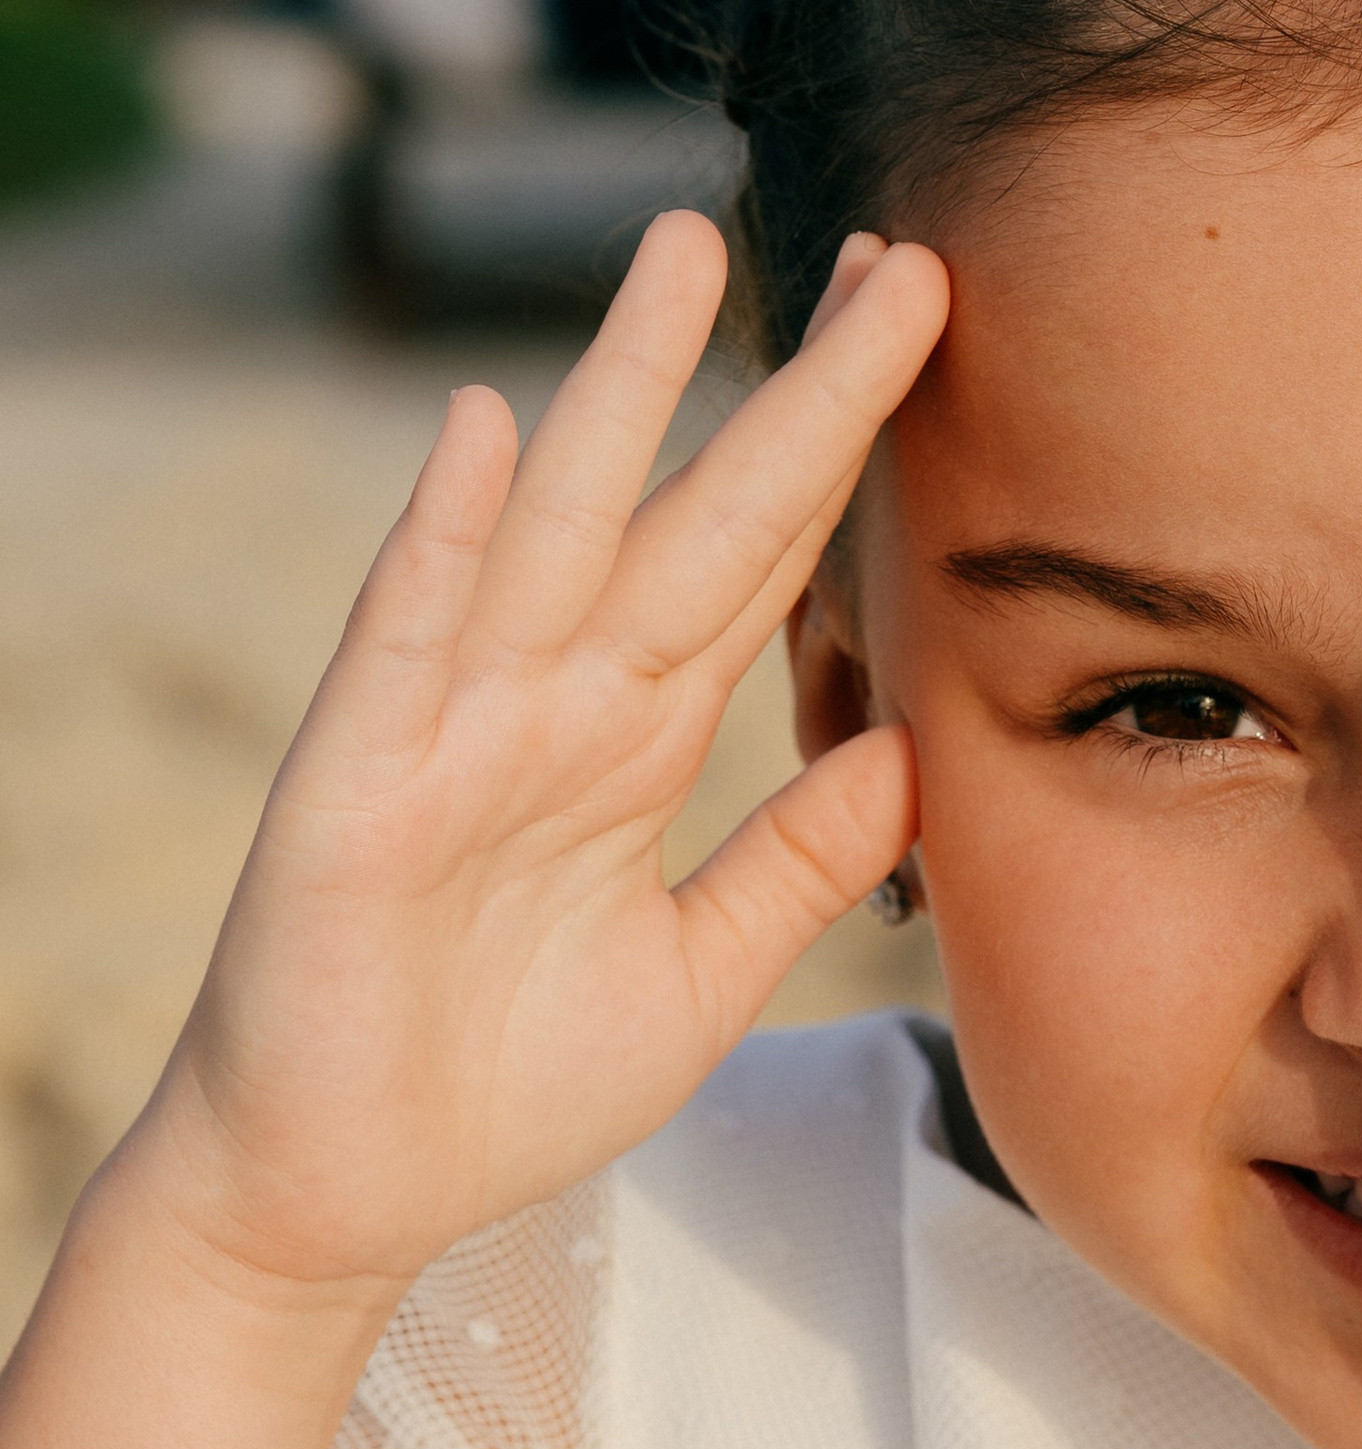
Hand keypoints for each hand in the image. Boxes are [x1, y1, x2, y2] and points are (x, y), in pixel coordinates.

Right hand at [130, 215, 948, 1299]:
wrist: (350, 1195)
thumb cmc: (504, 1087)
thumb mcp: (702, 977)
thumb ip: (797, 864)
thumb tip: (910, 748)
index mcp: (637, 743)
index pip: (766, 567)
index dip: (847, 457)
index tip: (925, 337)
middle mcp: (557, 705)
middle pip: (698, 515)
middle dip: (792, 392)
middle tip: (891, 258)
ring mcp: (458, 729)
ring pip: (560, 531)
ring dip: (620, 394)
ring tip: (687, 253)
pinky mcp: (364, 786)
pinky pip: (411, 641)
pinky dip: (448, 538)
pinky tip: (491, 429)